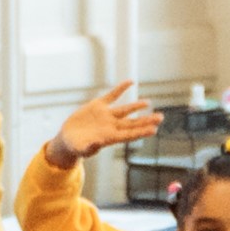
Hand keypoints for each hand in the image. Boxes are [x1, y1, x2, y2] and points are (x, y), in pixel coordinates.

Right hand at [43, 81, 162, 169]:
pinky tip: (130, 82)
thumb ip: (89, 147)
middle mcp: (111, 126)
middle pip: (132, 123)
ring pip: (125, 110)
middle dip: (146, 120)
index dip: (141, 132)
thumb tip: (96, 145)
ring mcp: (106, 116)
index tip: (153, 130)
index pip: (129, 135)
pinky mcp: (98, 106)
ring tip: (148, 103)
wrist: (68, 138)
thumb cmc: (76, 147)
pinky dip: (120, 89)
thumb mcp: (80, 149)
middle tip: (160, 117)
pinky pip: (112, 95)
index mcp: (109, 138)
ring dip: (137, 106)